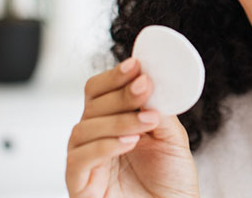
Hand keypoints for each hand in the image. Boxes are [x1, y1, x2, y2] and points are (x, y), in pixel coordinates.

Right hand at [66, 58, 198, 196]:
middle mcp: (96, 138)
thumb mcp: (172, 139)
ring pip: (84, 129)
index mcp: (114, 122)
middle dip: (120, 93)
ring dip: (119, 120)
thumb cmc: (171, 182)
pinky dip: (104, 146)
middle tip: (144, 86)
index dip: (115, 76)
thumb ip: (161, 111)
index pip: (102, 91)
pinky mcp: (80, 185)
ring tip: (147, 120)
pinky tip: (129, 142)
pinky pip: (79, 160)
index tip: (136, 65)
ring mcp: (86, 161)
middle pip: (92, 104)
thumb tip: (155, 84)